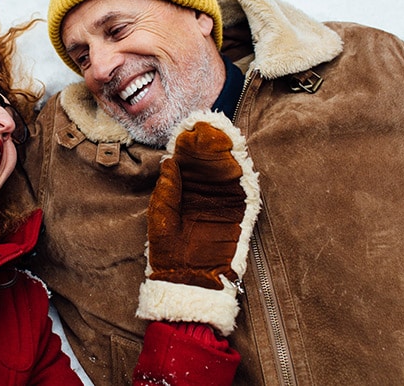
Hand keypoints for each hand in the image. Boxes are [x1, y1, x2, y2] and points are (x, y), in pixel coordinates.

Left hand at [136, 110, 259, 335]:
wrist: (188, 281)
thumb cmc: (168, 252)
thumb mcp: (160, 216)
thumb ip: (167, 189)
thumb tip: (169, 160)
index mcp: (181, 193)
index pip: (187, 162)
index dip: (189, 144)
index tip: (190, 126)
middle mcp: (203, 194)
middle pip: (208, 162)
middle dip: (209, 142)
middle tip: (208, 123)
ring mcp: (222, 203)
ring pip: (226, 171)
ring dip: (225, 152)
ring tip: (222, 132)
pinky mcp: (238, 214)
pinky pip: (243, 191)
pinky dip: (242, 174)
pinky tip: (237, 157)